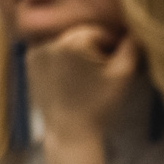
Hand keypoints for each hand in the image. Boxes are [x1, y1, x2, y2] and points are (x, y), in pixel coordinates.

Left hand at [27, 24, 136, 163]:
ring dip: (77, 53)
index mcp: (75, 41)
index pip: (101, 33)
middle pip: (82, 36)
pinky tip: (69, 78)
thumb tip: (134, 31)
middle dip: (94, 49)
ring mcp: (37, 50)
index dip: (113, 48)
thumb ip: (131, 48)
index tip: (117, 66)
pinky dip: (61, 59)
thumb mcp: (123, 76)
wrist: (69, 132)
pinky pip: (51, 51)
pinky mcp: (29, 61)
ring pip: (66, 43)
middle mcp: (52, 41)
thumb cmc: (99, 105)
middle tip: (102, 72)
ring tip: (85, 77)